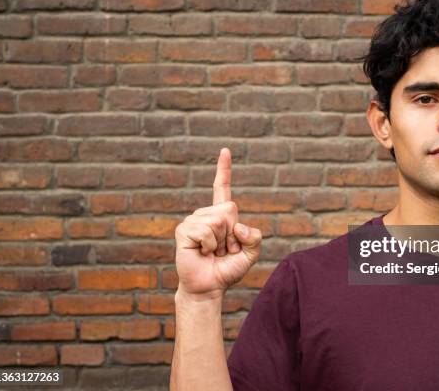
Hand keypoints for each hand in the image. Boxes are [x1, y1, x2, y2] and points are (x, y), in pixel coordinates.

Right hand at [174, 148, 261, 299]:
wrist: (209, 287)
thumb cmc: (227, 270)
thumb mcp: (250, 255)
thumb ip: (255, 239)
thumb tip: (239, 226)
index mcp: (221, 215)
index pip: (222, 188)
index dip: (224, 170)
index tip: (225, 150)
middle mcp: (206, 214)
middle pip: (230, 209)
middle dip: (233, 234)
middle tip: (223, 249)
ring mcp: (193, 221)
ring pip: (219, 221)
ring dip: (221, 242)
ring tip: (212, 252)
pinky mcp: (183, 230)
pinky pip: (206, 231)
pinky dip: (209, 245)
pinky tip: (202, 252)